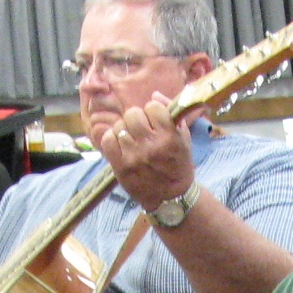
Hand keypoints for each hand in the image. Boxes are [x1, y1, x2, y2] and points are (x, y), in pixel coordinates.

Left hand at [94, 93, 198, 212]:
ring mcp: (133, 156)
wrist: (171, 198)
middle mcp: (151, 146)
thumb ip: (172, 113)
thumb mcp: (184, 138)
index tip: (156, 121)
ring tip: (133, 140)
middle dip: (138, 119)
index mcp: (169, 137)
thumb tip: (154, 94)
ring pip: (119, 126)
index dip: (154, 112)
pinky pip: (107, 140)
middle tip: (142, 131)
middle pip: (133, 114)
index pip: (153, 106)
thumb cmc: (179, 165)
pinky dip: (112, 139)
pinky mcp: (120, 167)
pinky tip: (121, 145)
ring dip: (125, 130)